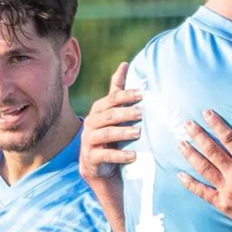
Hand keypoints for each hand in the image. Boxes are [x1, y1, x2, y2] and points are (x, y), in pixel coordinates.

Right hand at [80, 62, 142, 184]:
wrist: (99, 167)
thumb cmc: (110, 135)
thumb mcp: (113, 112)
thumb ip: (118, 91)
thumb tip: (124, 64)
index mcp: (98, 110)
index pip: (111, 99)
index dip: (126, 95)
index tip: (143, 94)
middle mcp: (91, 124)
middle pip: (108, 116)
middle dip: (125, 113)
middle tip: (142, 113)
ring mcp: (89, 141)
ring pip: (105, 134)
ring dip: (122, 133)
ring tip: (138, 133)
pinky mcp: (91, 158)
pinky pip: (105, 155)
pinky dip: (120, 156)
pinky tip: (134, 156)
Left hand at [177, 110, 231, 231]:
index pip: (229, 138)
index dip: (216, 124)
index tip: (206, 113)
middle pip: (212, 150)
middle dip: (198, 136)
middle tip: (186, 125)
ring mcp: (227, 189)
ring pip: (204, 168)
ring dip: (190, 155)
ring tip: (180, 143)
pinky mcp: (223, 203)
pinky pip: (203, 192)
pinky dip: (190, 184)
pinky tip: (180, 176)